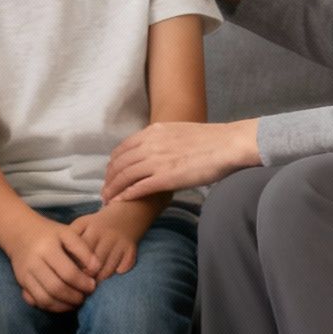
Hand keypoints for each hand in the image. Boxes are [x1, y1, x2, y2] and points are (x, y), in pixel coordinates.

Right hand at [0, 214, 101, 311]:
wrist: (21, 232)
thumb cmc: (50, 234)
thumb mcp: (67, 233)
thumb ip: (83, 249)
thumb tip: (96, 269)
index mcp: (47, 248)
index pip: (68, 272)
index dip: (83, 282)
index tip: (93, 285)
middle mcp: (34, 262)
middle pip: (56, 288)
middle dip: (74, 297)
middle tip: (85, 296)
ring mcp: (25, 275)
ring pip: (45, 299)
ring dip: (64, 305)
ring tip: (76, 302)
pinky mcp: (21, 283)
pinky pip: (36, 301)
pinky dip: (52, 307)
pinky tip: (63, 303)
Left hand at [69, 203, 152, 279]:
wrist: (125, 215)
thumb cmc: (97, 224)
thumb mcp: (82, 224)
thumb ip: (71, 238)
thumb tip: (60, 258)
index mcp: (93, 229)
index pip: (81, 252)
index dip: (74, 266)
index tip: (69, 274)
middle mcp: (108, 236)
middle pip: (94, 263)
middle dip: (86, 276)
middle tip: (79, 284)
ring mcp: (120, 244)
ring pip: (107, 269)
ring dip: (99, 279)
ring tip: (91, 284)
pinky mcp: (131, 251)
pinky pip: (122, 269)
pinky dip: (115, 275)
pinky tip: (108, 278)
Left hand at [102, 119, 260, 203]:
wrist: (227, 145)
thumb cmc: (209, 140)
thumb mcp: (178, 131)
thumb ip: (162, 140)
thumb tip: (156, 150)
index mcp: (153, 131)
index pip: (122, 149)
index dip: (113, 163)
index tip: (111, 174)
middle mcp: (150, 144)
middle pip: (119, 163)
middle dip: (109, 179)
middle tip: (105, 190)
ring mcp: (156, 161)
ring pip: (124, 177)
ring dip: (113, 189)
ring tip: (108, 200)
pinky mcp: (165, 178)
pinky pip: (138, 188)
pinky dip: (126, 195)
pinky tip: (121, 202)